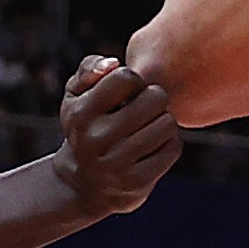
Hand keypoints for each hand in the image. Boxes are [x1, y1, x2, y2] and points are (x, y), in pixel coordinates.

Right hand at [50, 58, 182, 215]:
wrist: (83, 184)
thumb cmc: (86, 127)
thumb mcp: (76, 97)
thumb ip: (90, 69)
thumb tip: (113, 64)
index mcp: (80, 113)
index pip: (126, 77)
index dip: (134, 81)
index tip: (128, 93)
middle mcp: (96, 138)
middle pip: (155, 97)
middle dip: (155, 99)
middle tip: (144, 110)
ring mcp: (116, 162)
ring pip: (167, 123)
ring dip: (163, 123)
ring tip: (148, 128)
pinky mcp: (136, 181)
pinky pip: (173, 148)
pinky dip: (168, 145)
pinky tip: (152, 148)